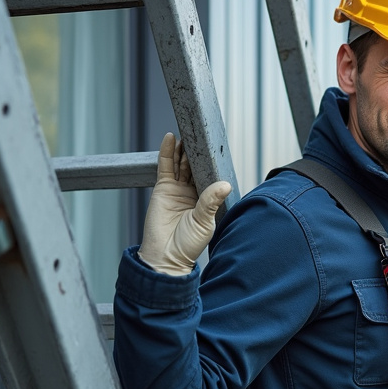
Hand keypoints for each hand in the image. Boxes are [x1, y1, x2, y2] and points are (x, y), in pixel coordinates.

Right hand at [138, 133, 231, 275]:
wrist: (165, 256)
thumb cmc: (188, 244)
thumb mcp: (204, 222)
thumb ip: (211, 201)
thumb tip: (225, 185)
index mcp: (207, 200)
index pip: (210, 175)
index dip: (211, 162)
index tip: (214, 146)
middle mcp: (193, 192)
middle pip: (195, 165)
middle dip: (197, 151)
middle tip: (199, 133)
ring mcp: (177, 189)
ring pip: (181, 163)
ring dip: (182, 148)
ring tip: (186, 132)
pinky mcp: (162, 188)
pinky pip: (165, 166)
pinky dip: (167, 152)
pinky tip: (170, 138)